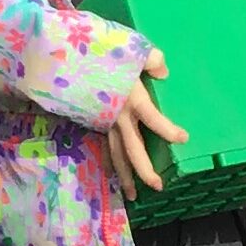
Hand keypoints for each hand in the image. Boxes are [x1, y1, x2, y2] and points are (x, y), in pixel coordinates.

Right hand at [107, 51, 187, 193]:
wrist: (62, 56)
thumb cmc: (97, 51)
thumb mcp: (130, 49)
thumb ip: (151, 60)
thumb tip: (163, 72)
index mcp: (130, 99)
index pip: (153, 119)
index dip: (168, 130)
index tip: (183, 138)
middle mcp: (118, 116)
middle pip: (133, 150)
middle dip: (145, 170)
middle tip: (157, 187)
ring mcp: (104, 122)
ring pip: (115, 155)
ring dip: (124, 176)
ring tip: (132, 195)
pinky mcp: (94, 122)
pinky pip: (104, 147)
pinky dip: (108, 163)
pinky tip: (112, 175)